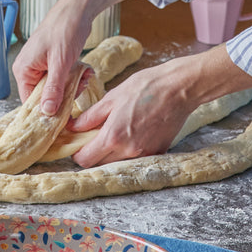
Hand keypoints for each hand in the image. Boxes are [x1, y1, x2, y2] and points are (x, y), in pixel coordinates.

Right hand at [13, 0, 156, 114]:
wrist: (78, 8)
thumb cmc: (65, 30)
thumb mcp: (60, 63)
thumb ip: (53, 89)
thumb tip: (46, 113)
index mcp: (23, 70)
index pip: (30, 102)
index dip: (48, 110)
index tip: (66, 115)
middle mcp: (29, 69)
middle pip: (45, 96)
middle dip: (65, 94)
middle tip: (81, 85)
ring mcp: (41, 65)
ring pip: (56, 88)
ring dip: (73, 85)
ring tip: (85, 75)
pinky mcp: (53, 62)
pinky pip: (62, 77)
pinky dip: (75, 76)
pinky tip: (85, 70)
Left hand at [70, 47, 251, 166]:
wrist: (179, 88)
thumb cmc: (146, 87)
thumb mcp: (112, 97)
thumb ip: (90, 116)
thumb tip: (72, 127)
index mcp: (113, 136)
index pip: (85, 160)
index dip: (77, 152)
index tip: (78, 142)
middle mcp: (129, 151)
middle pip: (100, 164)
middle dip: (94, 153)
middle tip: (95, 135)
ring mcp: (145, 154)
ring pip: (118, 163)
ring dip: (112, 153)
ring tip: (116, 131)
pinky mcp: (158, 152)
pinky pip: (136, 158)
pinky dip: (130, 150)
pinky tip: (134, 132)